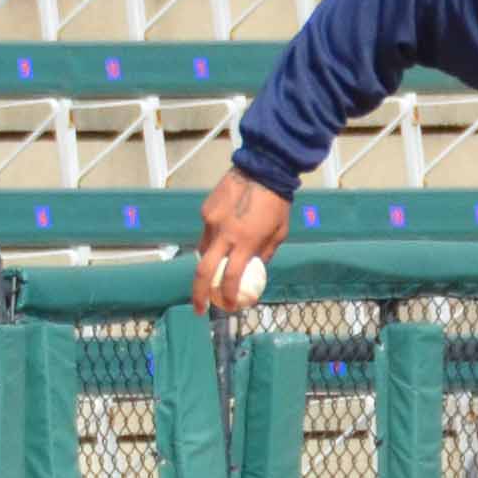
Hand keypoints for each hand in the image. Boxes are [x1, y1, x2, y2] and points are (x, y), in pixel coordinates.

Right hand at [194, 169, 287, 314]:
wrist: (264, 169)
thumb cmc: (277, 203)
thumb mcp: (278, 234)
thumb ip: (263, 254)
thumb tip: (253, 270)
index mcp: (245, 241)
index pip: (230, 278)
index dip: (227, 296)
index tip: (227, 307)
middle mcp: (225, 233)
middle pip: (203, 271)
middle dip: (198, 294)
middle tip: (199, 308)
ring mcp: (212, 220)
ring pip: (203, 251)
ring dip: (208, 263)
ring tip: (216, 266)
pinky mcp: (206, 210)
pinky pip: (206, 232)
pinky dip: (213, 239)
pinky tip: (224, 234)